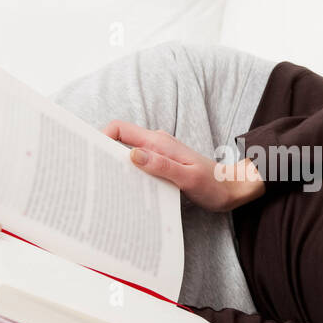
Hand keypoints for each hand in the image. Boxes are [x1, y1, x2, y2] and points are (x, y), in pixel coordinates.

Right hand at [102, 120, 264, 212]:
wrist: (232, 190)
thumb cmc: (213, 185)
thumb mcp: (188, 177)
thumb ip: (161, 166)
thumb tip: (133, 155)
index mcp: (158, 142)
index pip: (120, 129)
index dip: (101, 136)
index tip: (89, 154)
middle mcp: (155, 145)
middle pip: (119, 142)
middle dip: (102, 153)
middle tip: (90, 174)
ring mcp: (158, 156)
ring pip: (127, 156)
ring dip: (115, 167)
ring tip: (103, 186)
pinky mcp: (161, 167)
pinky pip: (138, 167)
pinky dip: (128, 176)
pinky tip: (124, 192)